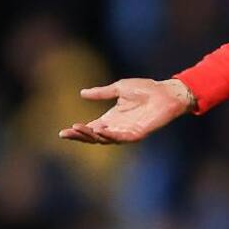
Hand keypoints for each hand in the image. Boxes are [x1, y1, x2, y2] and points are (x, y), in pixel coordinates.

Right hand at [58, 78, 194, 143]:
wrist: (165, 92)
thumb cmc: (145, 89)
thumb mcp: (118, 88)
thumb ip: (101, 93)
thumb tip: (82, 94)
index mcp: (111, 118)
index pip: (90, 128)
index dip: (77, 130)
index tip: (63, 132)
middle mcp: (116, 128)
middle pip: (94, 137)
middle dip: (79, 136)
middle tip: (66, 133)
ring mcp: (126, 132)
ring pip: (104, 139)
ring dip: (91, 135)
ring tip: (79, 128)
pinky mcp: (137, 134)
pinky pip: (120, 138)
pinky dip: (109, 135)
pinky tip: (99, 130)